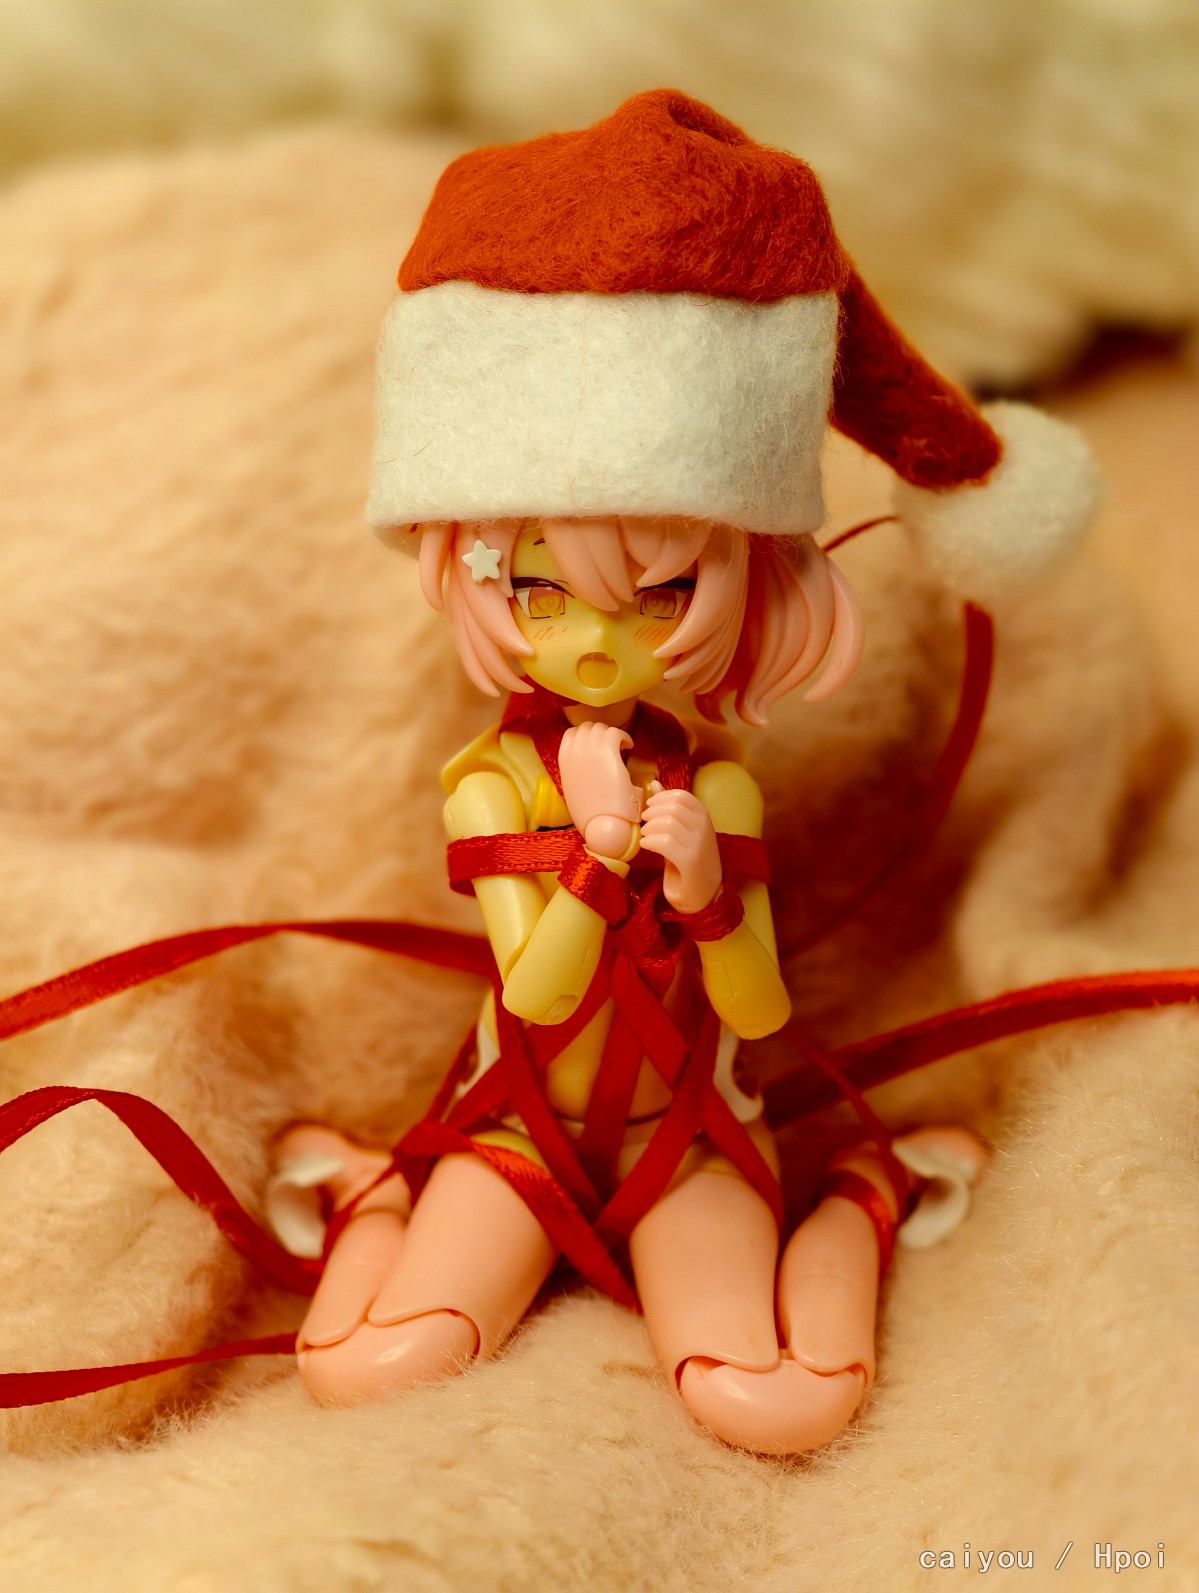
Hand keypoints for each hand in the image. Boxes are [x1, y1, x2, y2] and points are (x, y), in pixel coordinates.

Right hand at [558, 721, 641, 858]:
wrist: (602, 824)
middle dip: (600, 733)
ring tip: (621, 745)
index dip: (586, 736)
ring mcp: (590, 750)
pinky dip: (624, 737)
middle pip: (588, 727)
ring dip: (611, 734)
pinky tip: (629, 746)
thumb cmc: (591, 814)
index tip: (597, 744)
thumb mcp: (574, 789)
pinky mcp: (607, 752)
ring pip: (601, 728)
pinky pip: (616, 732)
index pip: (572, 733)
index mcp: (564, 760)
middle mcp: (575, 751)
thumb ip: (576, 774)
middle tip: (612, 744)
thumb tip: (585, 770)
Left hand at [639, 783, 721, 913]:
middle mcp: (704, 826)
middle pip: (671, 808)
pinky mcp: (690, 860)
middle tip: (645, 824)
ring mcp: (698, 843)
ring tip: (646, 836)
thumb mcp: (681, 828)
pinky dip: (649, 842)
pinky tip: (647, 846)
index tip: (650, 806)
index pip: (680, 795)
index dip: (660, 798)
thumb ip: (669, 807)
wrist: (705, 889)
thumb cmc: (690, 856)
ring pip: (667, 824)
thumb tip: (654, 783)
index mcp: (703, 815)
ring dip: (649, 830)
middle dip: (652, 814)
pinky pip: (664, 843)